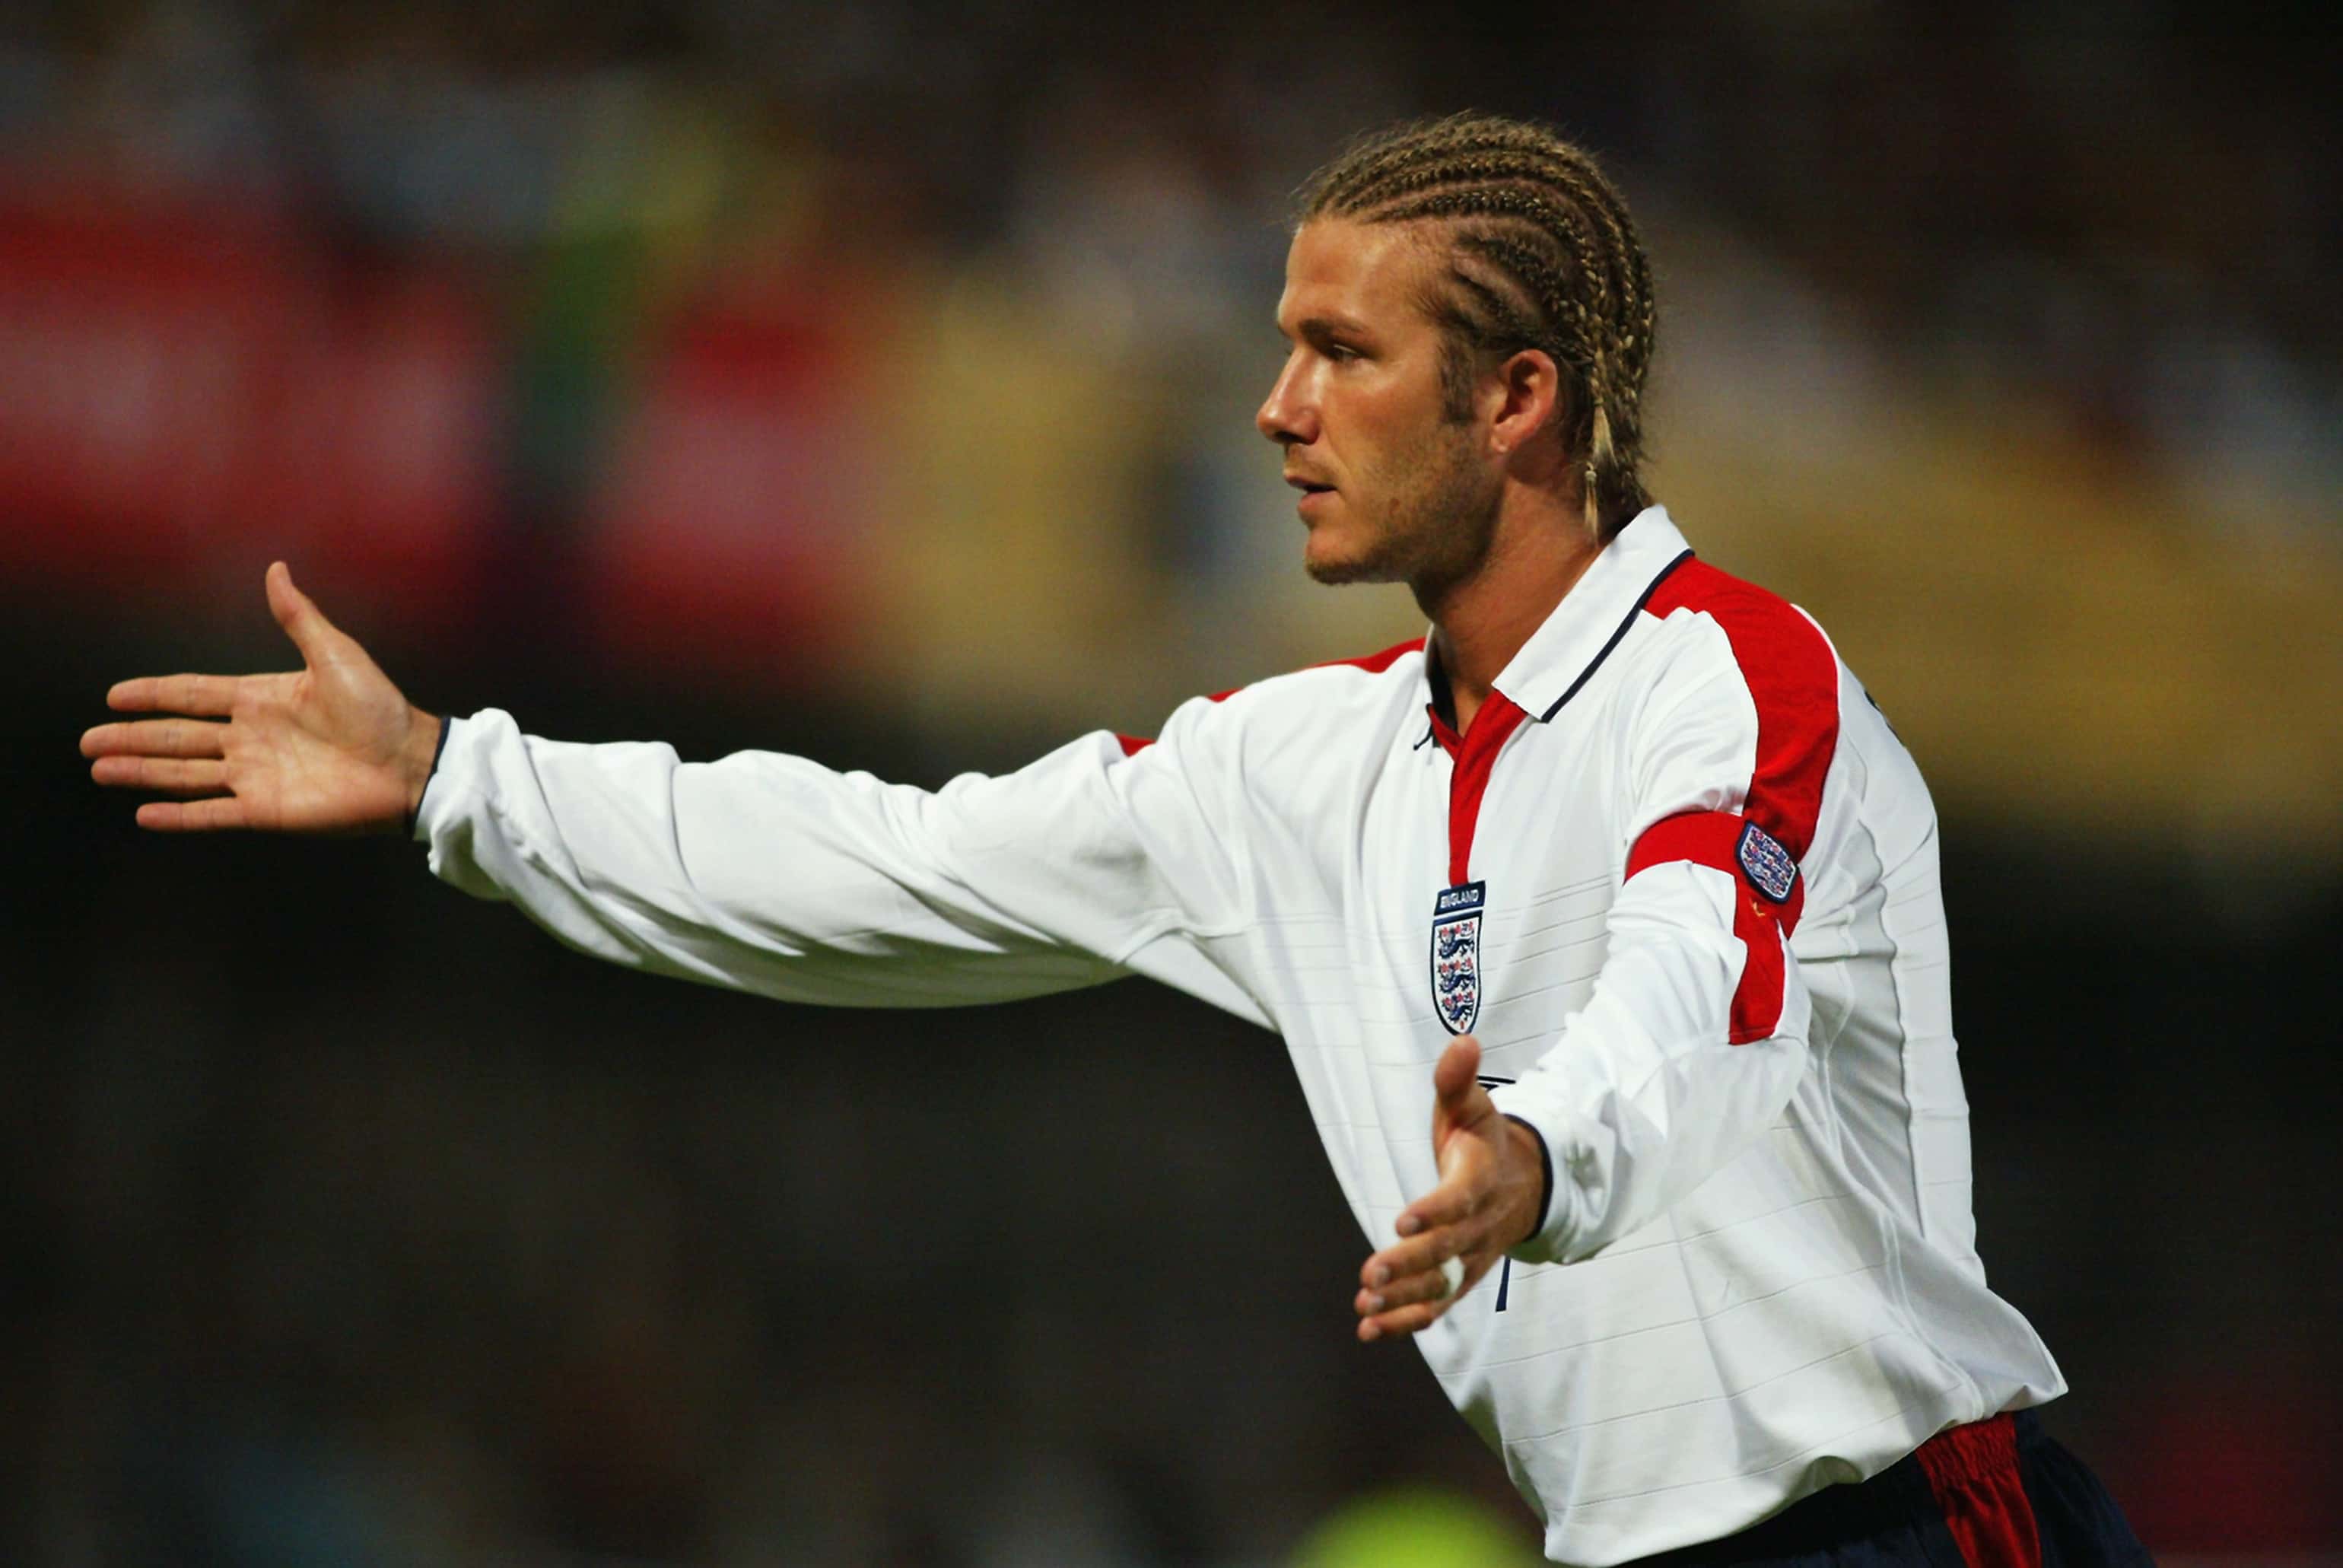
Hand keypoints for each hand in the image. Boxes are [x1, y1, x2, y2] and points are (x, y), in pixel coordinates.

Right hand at [82, 562, 441, 833]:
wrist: (409, 762)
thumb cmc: (379, 707)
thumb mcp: (335, 654)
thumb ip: (298, 617)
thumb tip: (277, 569)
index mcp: (261, 699)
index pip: (193, 695)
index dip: (155, 695)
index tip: (116, 695)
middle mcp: (250, 737)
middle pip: (178, 736)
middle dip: (133, 738)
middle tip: (88, 741)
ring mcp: (255, 775)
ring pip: (184, 773)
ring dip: (141, 772)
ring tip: (100, 769)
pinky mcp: (265, 809)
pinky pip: (212, 812)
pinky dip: (178, 815)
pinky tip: (143, 813)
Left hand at [1354, 1036, 1545, 1340]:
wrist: (1523, 1183)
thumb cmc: (1483, 1140)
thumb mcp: (1471, 1105)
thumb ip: (1458, 1079)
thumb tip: (1463, 1041)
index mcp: (1480, 1179)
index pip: (1459, 1199)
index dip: (1434, 1211)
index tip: (1403, 1219)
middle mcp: (1479, 1225)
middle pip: (1446, 1250)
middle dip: (1410, 1263)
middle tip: (1372, 1273)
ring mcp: (1472, 1257)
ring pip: (1442, 1285)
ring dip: (1404, 1299)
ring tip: (1366, 1307)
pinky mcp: (1461, 1278)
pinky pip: (1438, 1305)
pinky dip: (1407, 1321)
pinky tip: (1370, 1329)